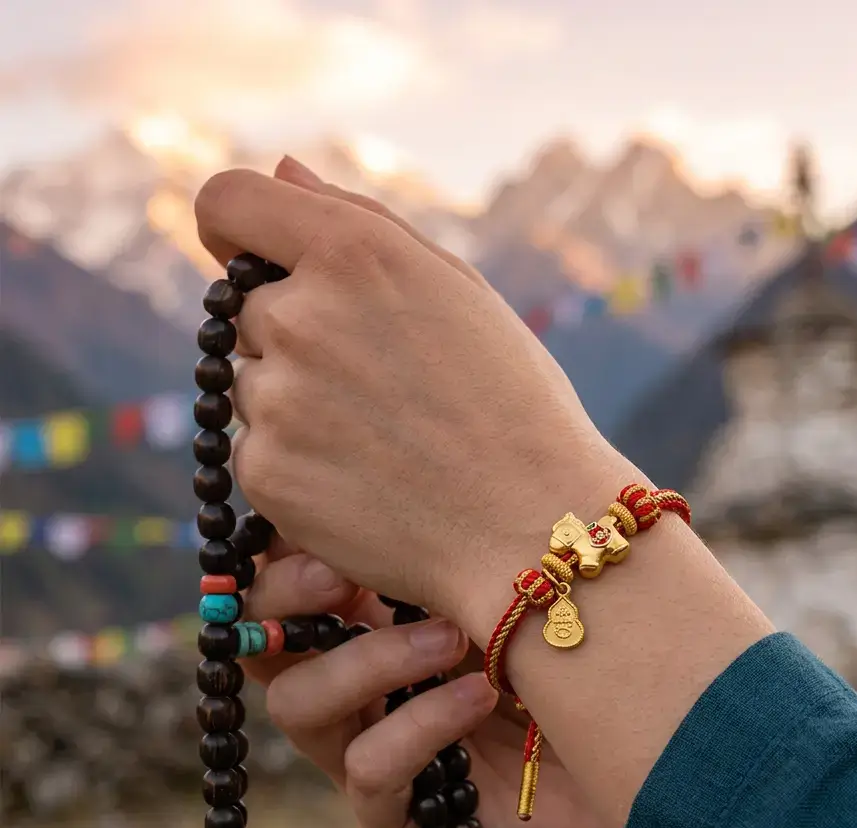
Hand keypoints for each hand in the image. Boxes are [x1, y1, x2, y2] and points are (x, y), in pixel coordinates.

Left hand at [195, 159, 634, 636]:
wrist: (532, 529)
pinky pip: (256, 450)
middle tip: (374, 384)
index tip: (260, 259)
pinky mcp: (266, 472)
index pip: (226, 203)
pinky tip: (364, 482)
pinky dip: (297, 463)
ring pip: (250, 383)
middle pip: (242, 307)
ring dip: (294, 402)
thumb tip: (283, 172)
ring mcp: (276, 400)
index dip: (236, 230)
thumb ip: (359, 221)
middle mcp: (301, 316)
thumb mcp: (458, 290)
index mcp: (352, 252)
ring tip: (381, 441)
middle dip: (292, 333)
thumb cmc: (513, 405)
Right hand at [242, 548, 616, 827]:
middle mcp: (349, 692)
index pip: (278, 589)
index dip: (278, 553)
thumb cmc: (562, 655)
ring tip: (451, 639)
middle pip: (262, 648)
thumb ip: (437, 548)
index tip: (318, 517)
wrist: (631, 756)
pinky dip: (421, 723)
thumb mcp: (495, 587)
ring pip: (299, 706)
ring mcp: (364, 756)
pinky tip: (478, 696)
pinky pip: (369, 768)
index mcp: (362, 628)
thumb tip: (393, 476)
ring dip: (370, 660)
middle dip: (289, 601)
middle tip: (346, 575)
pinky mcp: (396, 820)